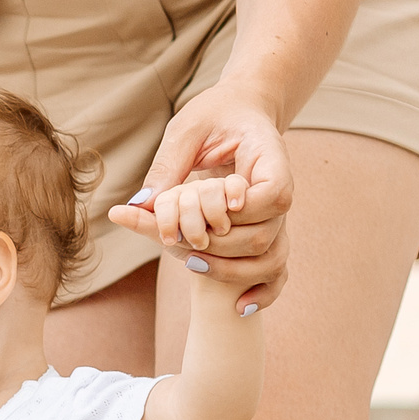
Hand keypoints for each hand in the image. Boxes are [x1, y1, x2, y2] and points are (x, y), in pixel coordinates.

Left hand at [106, 81, 291, 311]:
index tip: (211, 212)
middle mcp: (279, 192)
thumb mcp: (186, 131)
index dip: (240, 213)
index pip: (272, 196)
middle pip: (263, 235)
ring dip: (230, 269)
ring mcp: (277, 217)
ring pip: (269, 257)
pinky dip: (263, 291)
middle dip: (218, 246)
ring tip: (190, 264)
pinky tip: (240, 306)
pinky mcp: (267, 232)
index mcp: (271, 160)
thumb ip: (168, 165)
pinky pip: (277, 271)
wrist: (239, 113)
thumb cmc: (213, 116)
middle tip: (177, 244)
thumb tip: (139, 205)